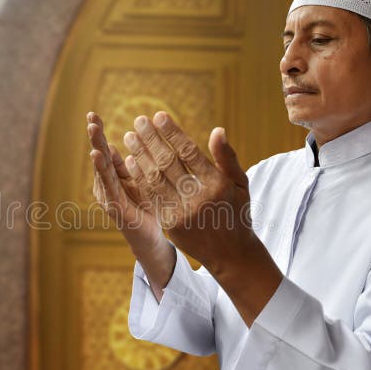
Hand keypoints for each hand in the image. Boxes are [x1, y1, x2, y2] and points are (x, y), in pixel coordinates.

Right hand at [86, 111, 163, 256]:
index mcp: (113, 178)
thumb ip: (130, 166)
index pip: (106, 151)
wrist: (150, 239)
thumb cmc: (146, 210)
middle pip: (101, 156)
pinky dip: (102, 169)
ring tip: (92, 129)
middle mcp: (106, 186)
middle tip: (91, 116)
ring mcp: (108, 196)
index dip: (99, 134)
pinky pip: (109, 185)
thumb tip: (116, 145)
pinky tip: (97, 155)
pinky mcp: (115, 206)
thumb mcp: (140, 182)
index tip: (93, 114)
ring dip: (97, 147)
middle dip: (96, 136)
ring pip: (102, 167)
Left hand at [123, 111, 281, 324]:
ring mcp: (181, 212)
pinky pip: (150, 196)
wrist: (231, 253)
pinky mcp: (170, 224)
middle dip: (151, 139)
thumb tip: (217, 130)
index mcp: (216, 184)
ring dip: (140, 155)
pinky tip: (131, 161)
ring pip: (155, 178)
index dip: (172, 133)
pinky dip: (139, 177)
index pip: (189, 152)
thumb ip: (226, 157)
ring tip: (130, 137)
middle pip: (168, 162)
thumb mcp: (240, 184)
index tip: (158, 116)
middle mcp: (197, 198)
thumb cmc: (236, 211)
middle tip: (138, 121)